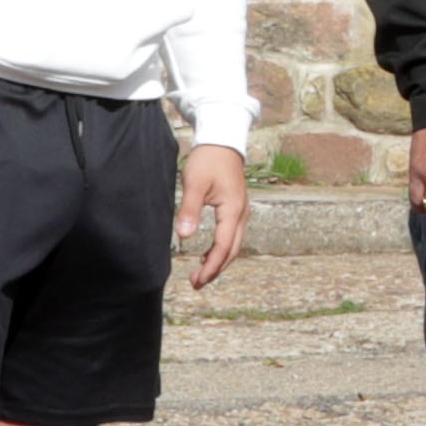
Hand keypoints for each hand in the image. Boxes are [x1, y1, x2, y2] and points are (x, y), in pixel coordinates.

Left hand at [176, 144, 249, 291]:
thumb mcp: (194, 184)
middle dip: (216, 269)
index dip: (211, 266)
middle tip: (197, 283)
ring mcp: (241, 211)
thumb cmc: (208, 160)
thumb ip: (189, 210)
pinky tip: (209, 254)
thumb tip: (184, 236)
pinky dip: (222, 249)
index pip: (223, 246)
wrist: (223, 141)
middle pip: (232, 250)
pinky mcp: (237, 208)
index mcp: (233, 210)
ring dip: (220, 261)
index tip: (196, 280)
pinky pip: (232, 235)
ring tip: (202, 274)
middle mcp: (241, 214)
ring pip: (234, 244)